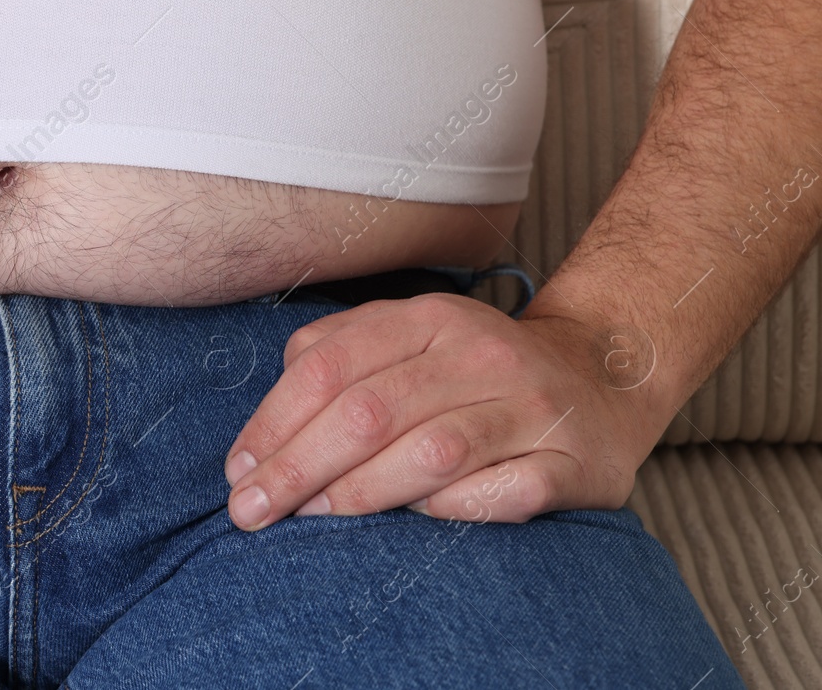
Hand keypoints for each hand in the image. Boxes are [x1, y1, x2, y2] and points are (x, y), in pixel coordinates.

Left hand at [222, 293, 668, 527]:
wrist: (602, 378)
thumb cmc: (474, 371)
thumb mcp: (407, 338)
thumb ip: (335, 356)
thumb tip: (265, 426)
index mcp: (430, 319)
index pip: (330, 366)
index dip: (273, 422)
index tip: (237, 470)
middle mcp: (482, 354)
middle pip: (369, 412)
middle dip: (297, 467)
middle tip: (251, 512)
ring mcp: (531, 407)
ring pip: (430, 453)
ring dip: (359, 493)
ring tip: (311, 518)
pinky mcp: (572, 462)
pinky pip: (502, 494)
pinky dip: (451, 510)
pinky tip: (415, 520)